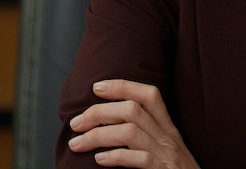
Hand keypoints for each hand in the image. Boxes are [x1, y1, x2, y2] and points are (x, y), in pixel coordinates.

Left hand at [67, 79, 198, 168]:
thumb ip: (147, 135)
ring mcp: (167, 155)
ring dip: (98, 135)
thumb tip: (110, 124)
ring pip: (130, 132)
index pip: (149, 95)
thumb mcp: (166, 149)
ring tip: (77, 143)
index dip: (122, 86)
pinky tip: (99, 160)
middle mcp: (169, 137)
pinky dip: (115, 157)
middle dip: (99, 112)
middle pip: (132, 110)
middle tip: (76, 123)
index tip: (97, 87)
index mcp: (168, 128)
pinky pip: (138, 158)